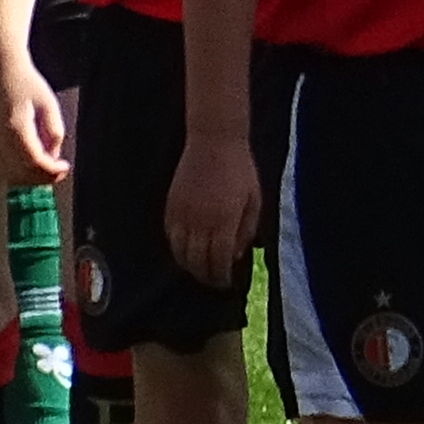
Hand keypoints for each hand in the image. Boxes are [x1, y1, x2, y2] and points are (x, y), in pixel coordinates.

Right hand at [0, 53, 68, 189]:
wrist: (1, 76)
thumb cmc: (28, 87)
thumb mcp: (49, 105)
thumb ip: (54, 132)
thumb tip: (52, 158)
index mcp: (15, 127)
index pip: (33, 161)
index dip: (51, 170)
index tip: (65, 167)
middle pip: (20, 173)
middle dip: (42, 177)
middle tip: (59, 172)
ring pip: (9, 175)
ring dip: (29, 178)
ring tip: (47, 170)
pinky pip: (0, 169)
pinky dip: (17, 173)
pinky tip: (30, 166)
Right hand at [165, 129, 262, 290]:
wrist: (214, 140)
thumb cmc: (240, 169)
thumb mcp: (254, 199)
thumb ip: (246, 229)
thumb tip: (236, 255)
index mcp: (224, 220)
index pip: (218, 260)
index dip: (221, 276)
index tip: (226, 282)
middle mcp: (200, 221)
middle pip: (197, 261)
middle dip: (205, 276)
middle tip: (213, 281)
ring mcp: (182, 213)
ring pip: (179, 252)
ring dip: (189, 266)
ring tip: (199, 271)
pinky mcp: (170, 205)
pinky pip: (169, 236)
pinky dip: (176, 248)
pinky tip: (185, 251)